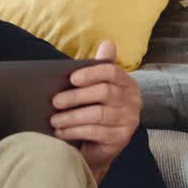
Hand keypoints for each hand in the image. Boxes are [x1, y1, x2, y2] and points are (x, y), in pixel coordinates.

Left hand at [50, 40, 141, 182]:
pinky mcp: (121, 138)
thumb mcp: (94, 88)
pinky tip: (61, 132)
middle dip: (76, 97)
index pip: (112, 72)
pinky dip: (75, 131)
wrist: (98, 145)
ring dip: (72, 117)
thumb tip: (108, 42)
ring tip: (54, 120)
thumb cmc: (93, 110)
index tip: (72, 79)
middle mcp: (133, 101)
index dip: (91, 73)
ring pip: (98, 114)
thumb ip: (99, 68)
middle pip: (104, 93)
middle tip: (55, 102)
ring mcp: (129, 121)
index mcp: (127, 83)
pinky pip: (96, 132)